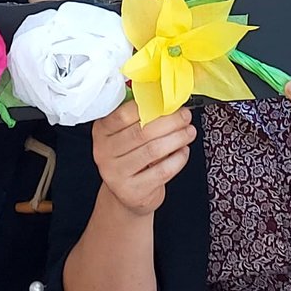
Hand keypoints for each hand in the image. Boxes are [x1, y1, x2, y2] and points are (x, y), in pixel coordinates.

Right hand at [89, 100, 192, 215]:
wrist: (127, 193)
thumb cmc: (131, 155)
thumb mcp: (126, 134)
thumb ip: (140, 116)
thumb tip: (166, 98)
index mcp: (101, 131)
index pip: (124, 115)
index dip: (150, 106)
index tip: (171, 102)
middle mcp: (103, 152)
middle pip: (142, 132)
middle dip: (170, 121)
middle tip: (186, 116)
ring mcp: (116, 174)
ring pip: (153, 150)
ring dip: (177, 138)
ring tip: (190, 132)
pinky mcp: (133, 191)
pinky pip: (162, 171)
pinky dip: (178, 159)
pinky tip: (184, 151)